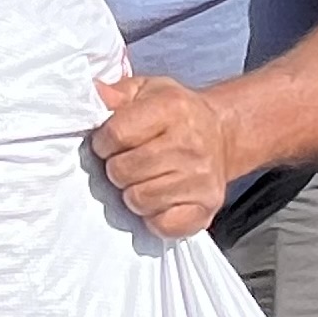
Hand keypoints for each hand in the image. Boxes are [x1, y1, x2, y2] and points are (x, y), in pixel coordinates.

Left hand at [90, 76, 241, 239]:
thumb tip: (96, 94)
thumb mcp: (147, 91)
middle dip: (117, 168)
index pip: (116, 134)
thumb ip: (116, 93)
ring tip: (144, 179)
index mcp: (173, 108)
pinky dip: (153, 217)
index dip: (103, 142)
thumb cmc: (176, 114)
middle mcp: (190, 144)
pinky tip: (159, 199)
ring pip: (138, 200)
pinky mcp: (205, 208)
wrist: (222, 135)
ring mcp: (201, 180)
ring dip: (133, 192)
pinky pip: (161, 225)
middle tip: (129, 162)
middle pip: (123, 171)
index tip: (110, 142)